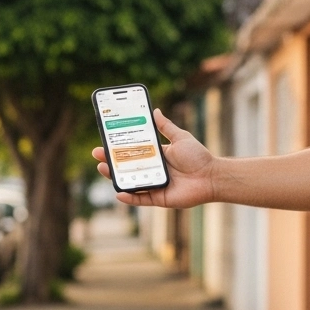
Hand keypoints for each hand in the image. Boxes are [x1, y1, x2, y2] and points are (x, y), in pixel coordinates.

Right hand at [93, 109, 215, 208]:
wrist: (212, 176)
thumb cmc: (198, 157)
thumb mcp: (180, 137)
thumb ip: (166, 126)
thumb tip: (155, 110)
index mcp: (155, 156)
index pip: (131, 151)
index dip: (117, 148)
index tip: (104, 141)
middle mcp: (152, 170)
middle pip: (126, 167)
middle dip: (110, 161)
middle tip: (97, 155)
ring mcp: (154, 184)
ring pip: (129, 182)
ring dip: (115, 177)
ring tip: (103, 169)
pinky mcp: (158, 197)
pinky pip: (140, 199)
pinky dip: (129, 198)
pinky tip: (118, 192)